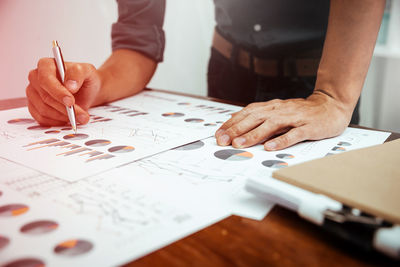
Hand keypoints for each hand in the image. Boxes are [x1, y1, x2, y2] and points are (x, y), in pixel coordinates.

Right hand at [26, 58, 100, 125]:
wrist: (86, 91)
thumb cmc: (85, 79)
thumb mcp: (87, 71)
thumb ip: (78, 74)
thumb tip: (69, 85)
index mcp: (45, 65)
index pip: (46, 80)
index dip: (58, 92)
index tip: (70, 102)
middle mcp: (35, 78)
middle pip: (45, 97)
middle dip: (65, 109)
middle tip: (82, 115)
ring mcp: (33, 94)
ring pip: (44, 110)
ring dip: (64, 116)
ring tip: (80, 117)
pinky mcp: (34, 107)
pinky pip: (42, 119)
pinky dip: (57, 121)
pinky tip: (69, 119)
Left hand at [215, 91, 352, 150]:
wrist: (331, 105)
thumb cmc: (301, 112)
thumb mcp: (278, 111)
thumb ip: (261, 118)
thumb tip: (237, 126)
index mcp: (272, 107)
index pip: (247, 113)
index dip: (232, 124)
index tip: (219, 134)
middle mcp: (280, 110)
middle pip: (255, 118)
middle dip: (237, 130)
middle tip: (223, 141)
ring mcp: (294, 118)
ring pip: (271, 125)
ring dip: (254, 135)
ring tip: (240, 144)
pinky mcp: (308, 126)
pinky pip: (294, 134)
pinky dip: (282, 140)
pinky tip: (271, 147)